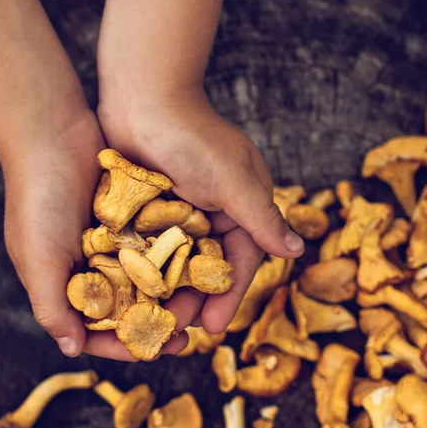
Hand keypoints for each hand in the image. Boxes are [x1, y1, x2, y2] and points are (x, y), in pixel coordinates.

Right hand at [2, 102, 186, 360]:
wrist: (53, 134)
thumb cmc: (37, 199)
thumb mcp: (38, 258)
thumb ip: (52, 306)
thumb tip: (71, 350)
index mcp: (61, 282)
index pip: (93, 326)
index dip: (121, 344)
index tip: (152, 351)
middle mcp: (85, 266)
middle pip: (125, 308)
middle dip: (152, 323)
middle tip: (184, 335)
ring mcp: (107, 242)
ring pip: (143, 280)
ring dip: (167, 295)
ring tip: (196, 305)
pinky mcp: (126, 219)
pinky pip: (152, 247)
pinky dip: (169, 260)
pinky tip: (195, 269)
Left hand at [98, 89, 304, 334]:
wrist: (141, 97)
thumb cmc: (191, 136)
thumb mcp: (232, 180)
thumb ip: (262, 218)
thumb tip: (296, 251)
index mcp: (240, 204)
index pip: (240, 258)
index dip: (228, 295)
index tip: (214, 327)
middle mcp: (211, 210)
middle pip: (205, 266)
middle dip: (194, 299)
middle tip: (176, 330)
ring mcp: (176, 210)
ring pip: (174, 262)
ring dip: (166, 291)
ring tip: (151, 320)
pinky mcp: (146, 207)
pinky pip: (147, 246)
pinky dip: (142, 269)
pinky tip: (130, 294)